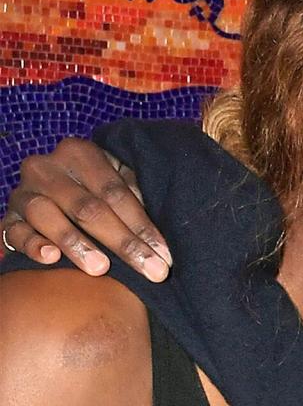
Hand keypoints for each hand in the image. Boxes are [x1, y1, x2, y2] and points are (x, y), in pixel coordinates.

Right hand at [2, 137, 171, 281]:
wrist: (49, 184)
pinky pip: (15, 232)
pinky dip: (33, 245)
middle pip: (89, 208)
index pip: (116, 192)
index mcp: (80, 153)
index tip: (164, 256)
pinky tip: (51, 259)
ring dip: (77, 245)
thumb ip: (132, 195)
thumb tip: (151, 233)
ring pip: (50, 217)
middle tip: (150, 271)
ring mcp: (23, 193)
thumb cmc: (94, 186)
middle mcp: (47, 168)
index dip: (142, 226)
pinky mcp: (7, 218)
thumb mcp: (115, 179)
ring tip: (102, 268)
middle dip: (123, 243)